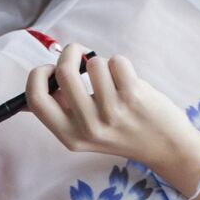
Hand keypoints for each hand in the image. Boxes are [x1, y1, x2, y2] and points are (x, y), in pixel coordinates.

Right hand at [25, 44, 199, 194]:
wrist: (164, 146)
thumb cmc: (122, 132)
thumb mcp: (86, 133)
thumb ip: (64, 110)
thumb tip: (41, 80)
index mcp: (69, 136)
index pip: (35, 99)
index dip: (38, 75)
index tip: (51, 68)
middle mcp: (88, 127)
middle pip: (63, 72)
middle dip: (70, 53)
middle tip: (80, 54)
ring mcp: (111, 111)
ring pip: (93, 63)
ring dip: (102, 63)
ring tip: (112, 79)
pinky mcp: (132, 96)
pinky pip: (116, 61)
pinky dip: (120, 64)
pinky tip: (126, 80)